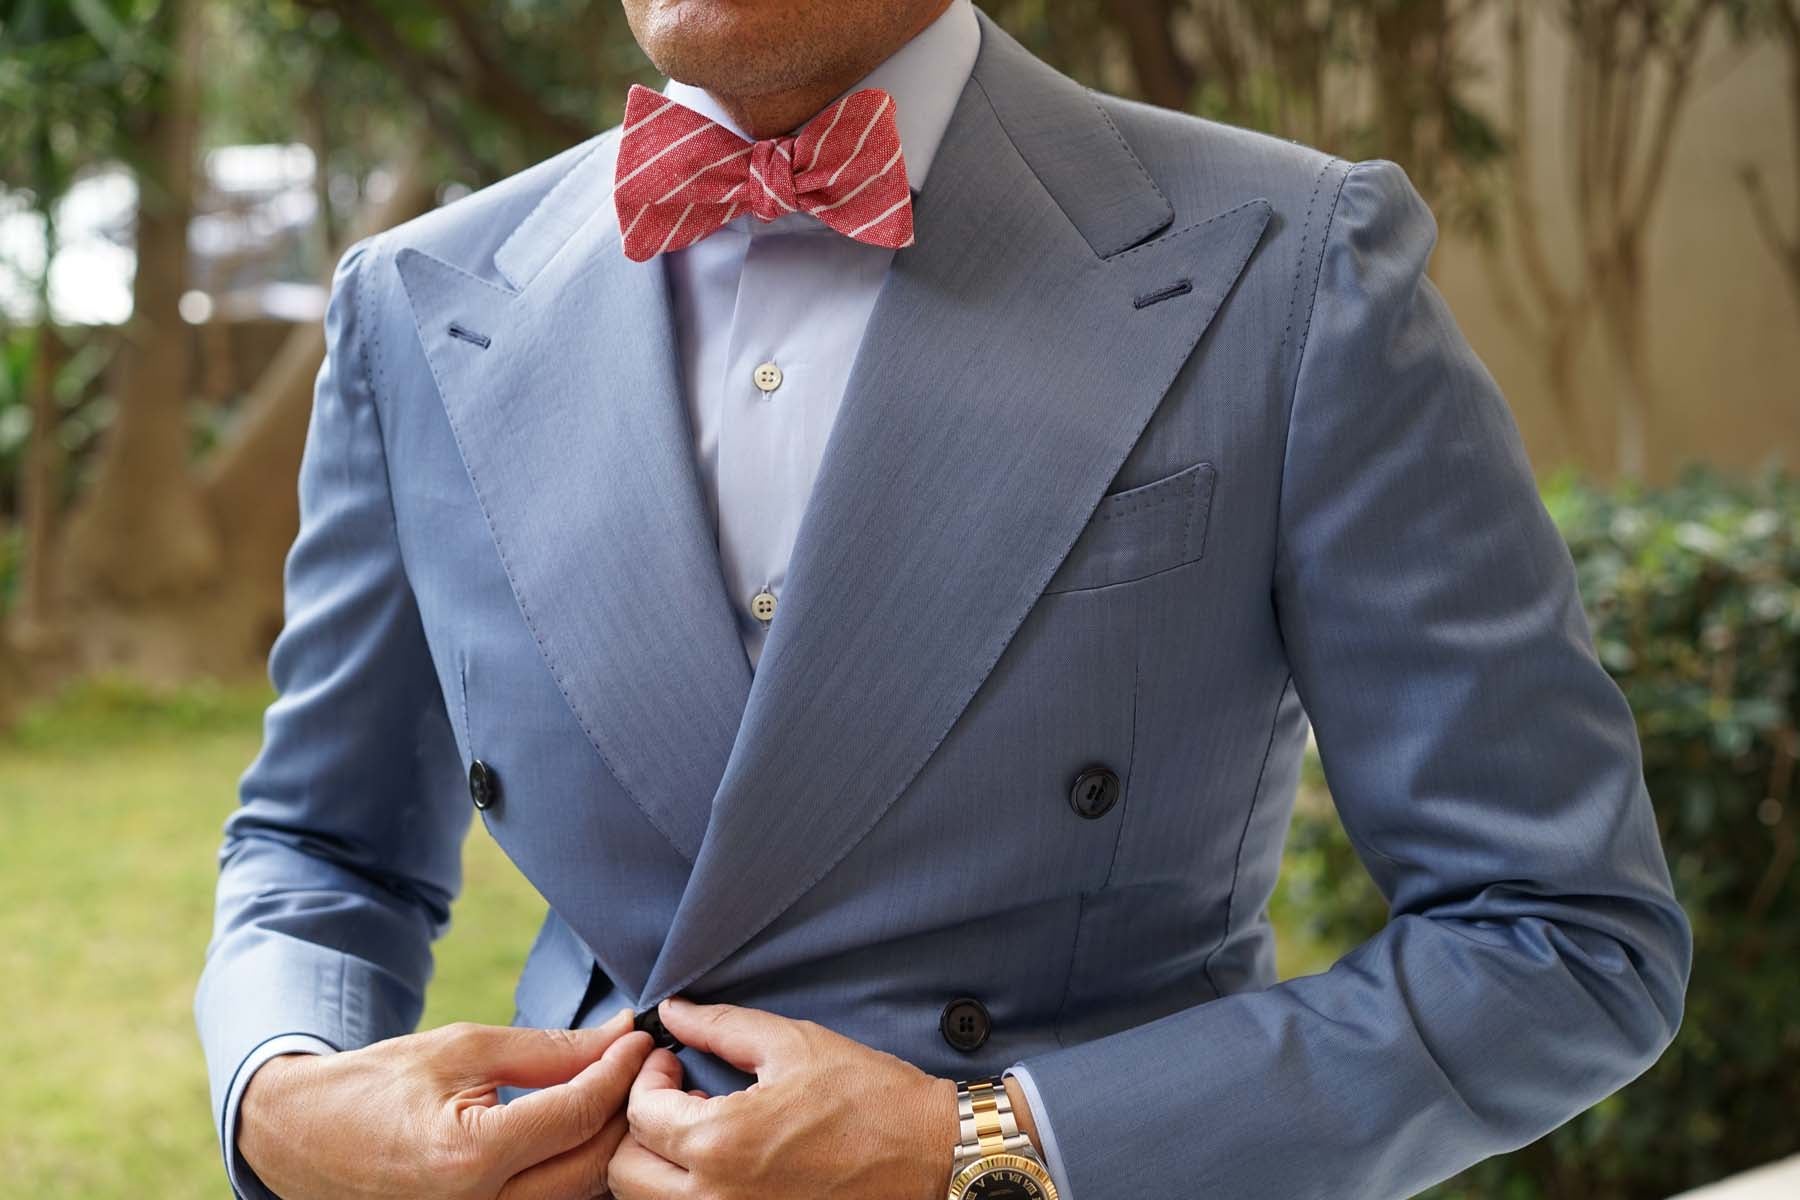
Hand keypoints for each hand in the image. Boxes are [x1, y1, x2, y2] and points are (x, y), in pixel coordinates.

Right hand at [238, 1007, 654, 1199]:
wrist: (303, 1138)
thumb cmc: (377, 1086)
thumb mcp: (462, 1048)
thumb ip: (549, 1049)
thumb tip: (619, 1035)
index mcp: (469, 1158)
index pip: (579, 1112)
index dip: (621, 1069)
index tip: (643, 1037)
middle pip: (594, 1162)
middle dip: (627, 1107)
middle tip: (644, 1063)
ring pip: (580, 1191)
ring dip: (608, 1139)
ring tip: (618, 1089)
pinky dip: (577, 1166)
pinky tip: (585, 1127)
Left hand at [609, 996, 959, 1199]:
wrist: (927, 1153)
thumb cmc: (869, 1098)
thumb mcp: (791, 1043)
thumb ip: (719, 1027)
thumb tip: (673, 1013)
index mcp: (723, 1141)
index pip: (640, 1115)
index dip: (649, 1078)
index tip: (673, 1062)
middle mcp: (718, 1197)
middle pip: (627, 1172)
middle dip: (640, 1127)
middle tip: (677, 1096)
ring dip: (658, 1164)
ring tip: (699, 1128)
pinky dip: (689, 1191)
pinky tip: (724, 1160)